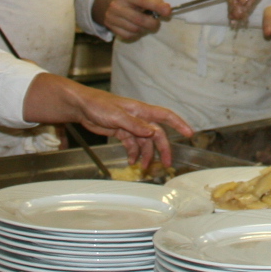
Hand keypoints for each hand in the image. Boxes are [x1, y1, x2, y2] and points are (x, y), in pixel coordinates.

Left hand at [59, 82, 193, 167]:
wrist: (81, 106)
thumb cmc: (98, 105)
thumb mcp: (117, 115)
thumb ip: (135, 124)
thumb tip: (153, 132)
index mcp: (141, 111)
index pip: (165, 116)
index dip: (179, 124)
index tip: (189, 133)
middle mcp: (139, 118)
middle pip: (156, 134)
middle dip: (163, 149)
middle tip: (167, 163)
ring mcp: (130, 125)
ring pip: (144, 142)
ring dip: (145, 154)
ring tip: (143, 167)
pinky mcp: (121, 131)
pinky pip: (131, 144)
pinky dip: (133, 153)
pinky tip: (131, 161)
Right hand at [95, 0, 170, 41]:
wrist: (105, 0)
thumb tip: (164, 8)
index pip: (142, 0)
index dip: (156, 6)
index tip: (167, 11)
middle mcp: (116, 5)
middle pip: (140, 19)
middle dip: (153, 23)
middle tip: (157, 21)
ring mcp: (111, 18)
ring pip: (135, 29)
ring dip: (145, 28)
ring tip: (146, 22)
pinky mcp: (110, 27)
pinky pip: (129, 36)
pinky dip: (137, 33)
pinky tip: (137, 26)